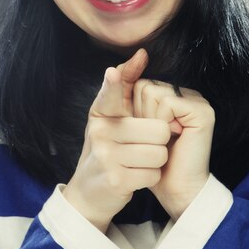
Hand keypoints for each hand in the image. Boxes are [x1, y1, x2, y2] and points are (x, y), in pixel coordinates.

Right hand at [63, 49, 170, 232]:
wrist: (88, 195)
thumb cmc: (107, 148)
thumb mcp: (110, 117)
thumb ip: (126, 85)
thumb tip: (142, 53)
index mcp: (100, 113)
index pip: (110, 94)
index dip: (114, 83)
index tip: (113, 73)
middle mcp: (100, 132)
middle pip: (157, 130)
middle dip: (160, 141)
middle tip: (145, 146)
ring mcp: (106, 156)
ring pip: (159, 153)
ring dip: (156, 160)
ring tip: (139, 162)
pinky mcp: (116, 180)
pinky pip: (153, 173)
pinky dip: (151, 177)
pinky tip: (137, 177)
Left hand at [133, 79, 214, 219]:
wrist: (173, 190)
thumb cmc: (150, 162)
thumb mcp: (133, 124)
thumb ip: (128, 92)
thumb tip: (124, 61)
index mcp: (172, 94)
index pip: (140, 82)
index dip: (133, 106)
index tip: (142, 127)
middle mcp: (186, 94)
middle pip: (144, 84)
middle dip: (140, 115)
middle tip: (155, 138)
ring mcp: (196, 100)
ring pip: (152, 91)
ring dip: (149, 120)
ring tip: (163, 139)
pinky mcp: (201, 110)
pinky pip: (166, 102)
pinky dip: (162, 122)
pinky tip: (172, 136)